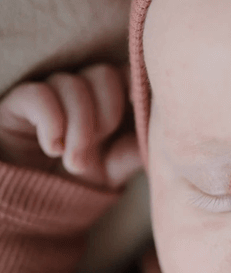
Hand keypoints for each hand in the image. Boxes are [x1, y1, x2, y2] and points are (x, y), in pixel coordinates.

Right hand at [0, 63, 141, 188]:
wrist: (34, 201)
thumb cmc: (81, 178)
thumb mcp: (117, 167)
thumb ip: (139, 148)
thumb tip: (166, 133)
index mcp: (110, 99)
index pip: (128, 71)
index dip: (137, 84)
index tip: (137, 107)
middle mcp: (81, 90)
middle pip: (104, 73)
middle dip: (107, 114)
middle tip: (98, 147)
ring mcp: (50, 92)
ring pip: (71, 84)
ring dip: (78, 128)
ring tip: (74, 162)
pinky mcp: (20, 101)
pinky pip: (39, 94)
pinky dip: (51, 121)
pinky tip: (52, 148)